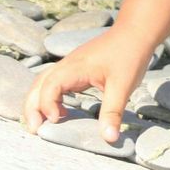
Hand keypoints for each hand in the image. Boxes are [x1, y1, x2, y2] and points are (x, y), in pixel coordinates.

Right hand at [22, 27, 151, 143]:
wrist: (136, 31)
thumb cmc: (129, 54)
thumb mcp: (123, 85)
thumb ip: (113, 112)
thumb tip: (109, 138)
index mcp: (76, 67)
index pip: (50, 85)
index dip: (47, 104)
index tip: (56, 120)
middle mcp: (68, 65)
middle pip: (39, 84)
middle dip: (33, 107)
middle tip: (35, 130)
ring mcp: (71, 65)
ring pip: (44, 82)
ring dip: (39, 102)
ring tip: (42, 125)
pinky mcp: (77, 68)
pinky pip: (55, 83)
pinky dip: (51, 98)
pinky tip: (61, 113)